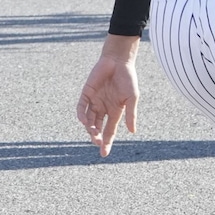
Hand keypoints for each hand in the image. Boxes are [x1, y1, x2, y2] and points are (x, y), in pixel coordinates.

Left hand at [76, 34, 140, 156]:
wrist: (118, 60)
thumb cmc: (128, 78)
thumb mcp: (132, 97)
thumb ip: (131, 114)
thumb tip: (133, 131)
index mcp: (116, 110)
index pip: (110, 130)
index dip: (107, 142)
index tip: (104, 154)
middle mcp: (104, 108)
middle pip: (98, 128)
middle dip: (96, 137)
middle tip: (97, 143)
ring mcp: (94, 101)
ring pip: (89, 120)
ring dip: (90, 128)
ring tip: (93, 132)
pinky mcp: (86, 93)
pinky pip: (81, 108)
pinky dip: (82, 116)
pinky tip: (85, 122)